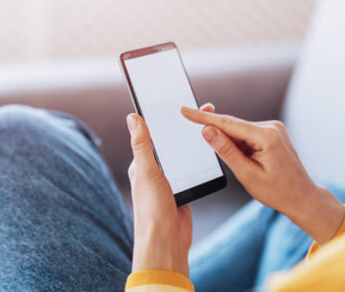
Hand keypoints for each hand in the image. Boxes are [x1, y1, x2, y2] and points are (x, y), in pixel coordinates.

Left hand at [124, 104, 215, 274]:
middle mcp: (155, 172)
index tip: (180, 102)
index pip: (153, 134)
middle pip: (171, 144)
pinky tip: (211, 153)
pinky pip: (193, 172)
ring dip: (194, 144)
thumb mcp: (147, 172)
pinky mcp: (183, 192)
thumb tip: (133, 117)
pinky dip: (201, 162)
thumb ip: (142, 145)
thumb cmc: (151, 210)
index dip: (165, 118)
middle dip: (185, 128)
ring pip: (183, 157)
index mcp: (142, 164)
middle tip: (204, 110)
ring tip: (211, 127)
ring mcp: (170, 182)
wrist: (166, 242)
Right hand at [180, 106, 344, 243]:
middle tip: (228, 159)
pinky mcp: (272, 134)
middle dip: (222, 141)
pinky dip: (241, 147)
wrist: (302, 197)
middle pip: (233, 128)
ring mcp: (273, 129)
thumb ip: (226, 150)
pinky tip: (252, 164)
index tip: (185, 110)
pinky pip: (248, 136)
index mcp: (266, 136)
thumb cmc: (277, 191)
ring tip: (250, 170)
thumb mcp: (247, 174)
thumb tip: (208, 130)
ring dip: (234, 148)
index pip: (227, 123)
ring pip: (239, 133)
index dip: (203, 117)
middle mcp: (271, 127)